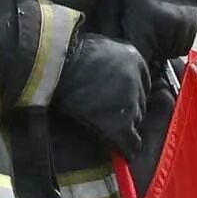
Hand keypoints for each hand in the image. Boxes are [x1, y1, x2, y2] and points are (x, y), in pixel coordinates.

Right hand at [54, 32, 151, 167]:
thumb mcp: (99, 47)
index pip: (143, 83)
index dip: (129, 93)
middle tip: (106, 111)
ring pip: (136, 120)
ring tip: (103, 123)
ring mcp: (130, 101)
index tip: (119, 100)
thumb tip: (113, 73)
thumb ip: (113, 59)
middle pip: (140, 102)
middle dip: (127, 108)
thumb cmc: (66, 57)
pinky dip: (127, 146)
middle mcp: (137, 79)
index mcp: (134, 58)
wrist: (53, 68)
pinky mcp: (120, 122)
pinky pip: (131, 141)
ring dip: (123, 123)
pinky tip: (123, 150)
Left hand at [94, 0, 196, 65]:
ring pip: (166, 56)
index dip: (128, 59)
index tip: (122, 50)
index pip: (136, 60)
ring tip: (149, 25)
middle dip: (142, 51)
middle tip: (134, 29)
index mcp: (145, 24)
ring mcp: (183, 31)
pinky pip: (179, 49)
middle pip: (151, 60)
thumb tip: (105, 54)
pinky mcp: (194, 29)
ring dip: (156, 48)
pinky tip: (162, 25)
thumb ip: (108, 28)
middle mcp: (167, 31)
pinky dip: (170, 42)